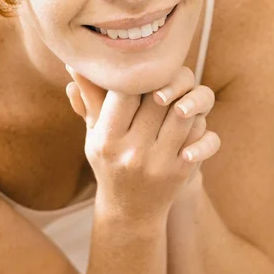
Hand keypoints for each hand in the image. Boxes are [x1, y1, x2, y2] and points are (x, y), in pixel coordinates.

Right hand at [65, 65, 220, 222]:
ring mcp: (160, 163)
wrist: (130, 210)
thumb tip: (71, 62)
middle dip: (167, 79)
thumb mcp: (94, 133)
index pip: (126, 92)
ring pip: (185, 113)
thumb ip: (88, 97)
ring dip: (186, 97)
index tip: (142, 67)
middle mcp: (133, 153)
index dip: (137, 74)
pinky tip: (189, 117)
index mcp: (107, 140)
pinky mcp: (182, 171)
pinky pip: (201, 134)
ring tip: (178, 93)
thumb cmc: (109, 161)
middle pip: (159, 98)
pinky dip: (199, 119)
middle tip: (167, 72)